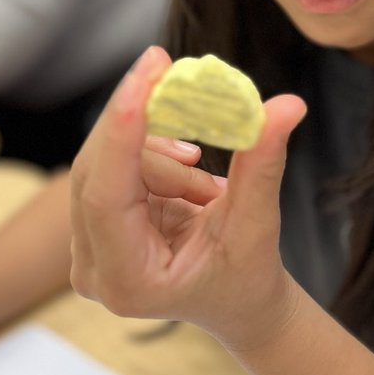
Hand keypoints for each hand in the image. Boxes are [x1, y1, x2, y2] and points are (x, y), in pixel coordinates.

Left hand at [70, 47, 307, 353]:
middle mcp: (92, 268)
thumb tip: (287, 105)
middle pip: (96, 169)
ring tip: (208, 189)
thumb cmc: (248, 276)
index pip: (106, 195)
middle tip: (171, 70)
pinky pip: (113, 165)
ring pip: (107, 162)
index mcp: (127, 281)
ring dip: (161, 158)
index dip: (122, 131)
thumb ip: (262, 164)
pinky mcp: (91, 226)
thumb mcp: (257, 223)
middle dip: (138, 121)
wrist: (236, 304)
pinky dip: (154, 159)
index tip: (146, 75)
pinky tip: (189, 184)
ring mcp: (86, 248)